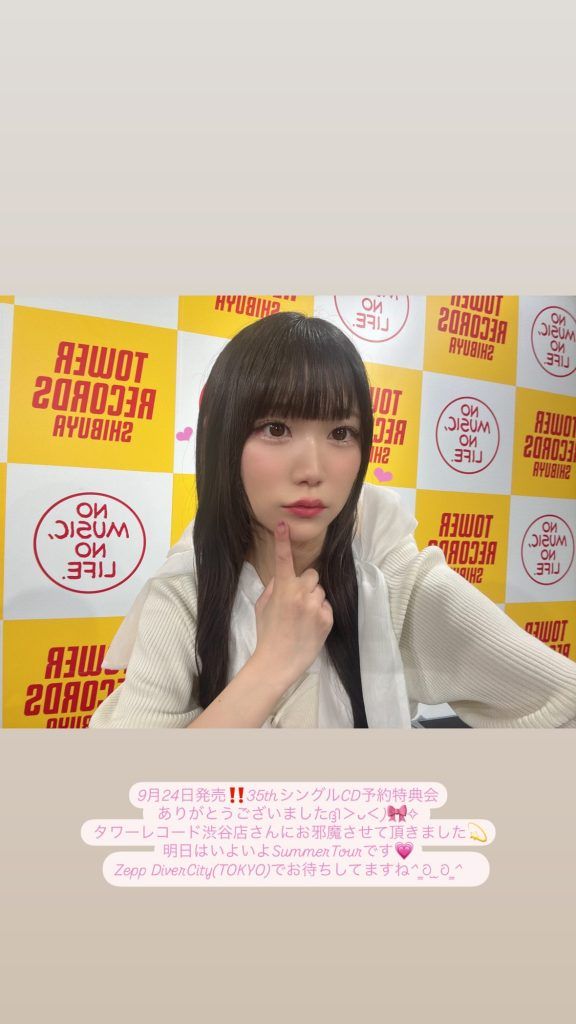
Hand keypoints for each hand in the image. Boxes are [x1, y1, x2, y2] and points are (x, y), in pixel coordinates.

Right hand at [253, 520, 333, 690]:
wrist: (278, 662)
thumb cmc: (267, 634)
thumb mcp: (262, 607)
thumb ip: (273, 588)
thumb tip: (283, 578)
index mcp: (282, 589)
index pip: (283, 560)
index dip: (282, 541)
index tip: (283, 525)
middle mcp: (301, 593)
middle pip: (312, 575)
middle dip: (306, 584)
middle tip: (296, 602)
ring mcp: (316, 606)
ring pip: (320, 591)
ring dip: (314, 599)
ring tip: (303, 618)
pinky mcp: (328, 618)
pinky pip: (327, 606)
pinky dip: (320, 613)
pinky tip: (310, 626)